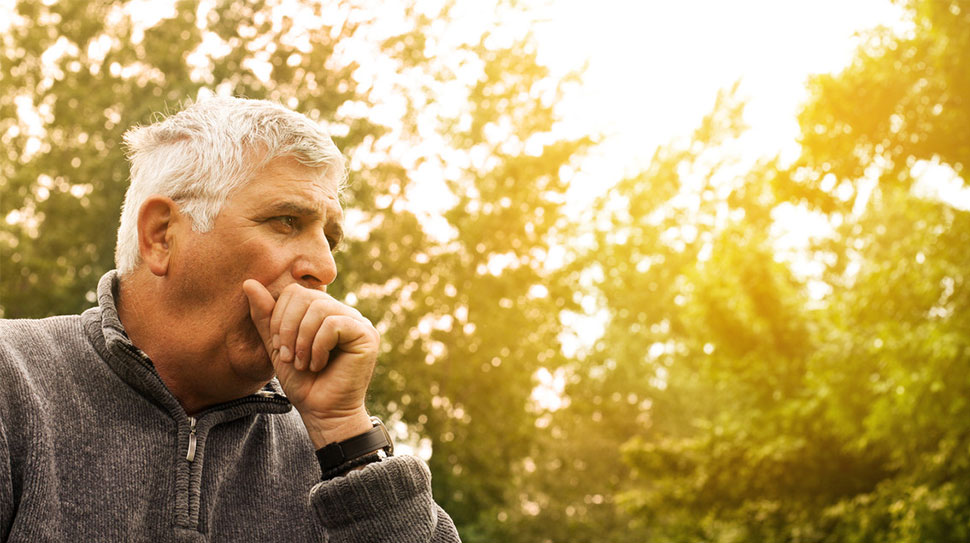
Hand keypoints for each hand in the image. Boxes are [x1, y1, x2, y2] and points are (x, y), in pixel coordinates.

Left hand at [243, 280, 377, 447]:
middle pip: (306, 296)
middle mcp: (343, 312)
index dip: (279, 316)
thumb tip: (249, 282)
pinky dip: (318, 347)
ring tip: (303, 364)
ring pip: (319, 309)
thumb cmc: (303, 383)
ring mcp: (358, 322)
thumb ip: (265, 316)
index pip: (296, 292)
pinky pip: (334, 324)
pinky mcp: (367, 335)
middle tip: (289, 357)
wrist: (322, 413)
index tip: (279, 347)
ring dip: (303, 340)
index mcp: (324, 312)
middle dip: (288, 328)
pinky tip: (319, 364)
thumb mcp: (277, 347)